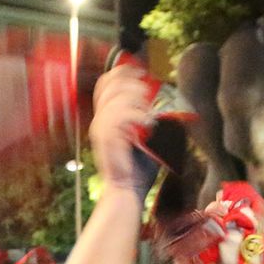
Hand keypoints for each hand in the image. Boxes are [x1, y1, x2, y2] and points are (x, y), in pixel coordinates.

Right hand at [88, 66, 153, 194]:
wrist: (127, 191)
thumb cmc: (138, 168)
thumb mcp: (145, 137)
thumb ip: (148, 118)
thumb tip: (164, 101)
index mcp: (105, 118)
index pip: (106, 83)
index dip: (122, 72)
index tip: (141, 73)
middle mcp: (100, 121)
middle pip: (110, 85)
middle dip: (132, 84)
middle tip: (148, 95)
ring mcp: (101, 129)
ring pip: (118, 99)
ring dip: (138, 102)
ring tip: (149, 114)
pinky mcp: (107, 139)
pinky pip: (123, 117)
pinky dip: (138, 117)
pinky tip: (148, 123)